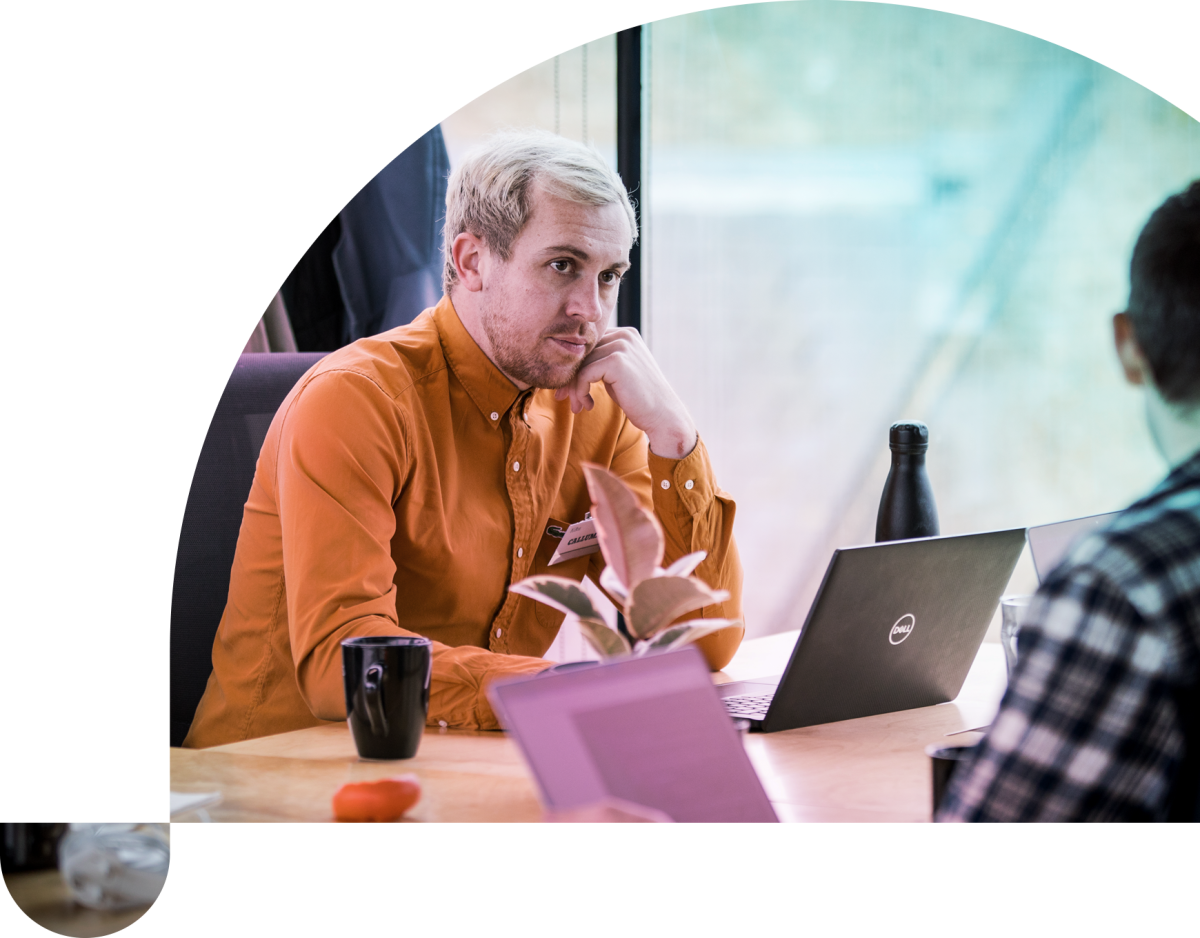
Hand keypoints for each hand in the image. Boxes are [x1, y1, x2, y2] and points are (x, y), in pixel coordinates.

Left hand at [554, 327, 698, 458]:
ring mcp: (621, 346)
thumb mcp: (617, 373)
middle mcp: (624, 335)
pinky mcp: (616, 361)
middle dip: (570, 378)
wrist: (663, 416)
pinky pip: (583, 374)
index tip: (567, 390)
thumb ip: (599, 361)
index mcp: (625, 334)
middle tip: (564, 399)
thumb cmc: (638, 398)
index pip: (588, 345)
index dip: (574, 366)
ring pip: (580, 364)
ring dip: (574, 389)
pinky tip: (588, 405)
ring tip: (579, 406)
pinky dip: (580, 392)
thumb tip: (565, 362)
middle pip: (582, 353)